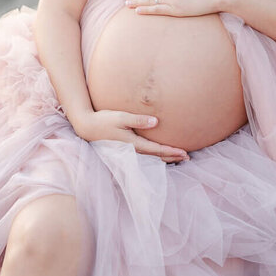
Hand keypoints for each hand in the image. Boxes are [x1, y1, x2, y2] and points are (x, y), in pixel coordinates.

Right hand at [72, 109, 188, 162]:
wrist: (88, 128)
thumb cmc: (104, 120)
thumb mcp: (121, 117)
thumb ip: (138, 120)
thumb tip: (156, 122)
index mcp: (133, 144)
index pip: (157, 150)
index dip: (172, 151)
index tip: (185, 152)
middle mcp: (133, 151)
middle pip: (157, 157)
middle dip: (173, 157)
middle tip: (187, 157)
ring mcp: (129, 152)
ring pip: (152, 158)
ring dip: (166, 158)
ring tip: (178, 158)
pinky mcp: (126, 149)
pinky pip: (146, 155)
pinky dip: (156, 156)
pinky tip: (160, 155)